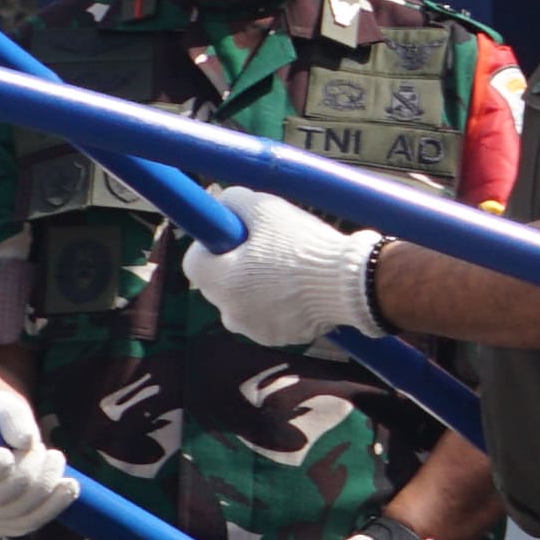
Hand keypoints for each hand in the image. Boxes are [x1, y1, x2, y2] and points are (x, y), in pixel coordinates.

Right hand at [0, 377, 84, 539]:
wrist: (0, 440)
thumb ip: (10, 416)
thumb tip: (27, 440)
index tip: (6, 454)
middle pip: (0, 494)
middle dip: (28, 465)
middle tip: (38, 446)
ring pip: (22, 508)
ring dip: (46, 478)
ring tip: (52, 456)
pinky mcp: (7, 526)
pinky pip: (33, 521)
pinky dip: (55, 503)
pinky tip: (69, 484)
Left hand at [186, 207, 381, 348]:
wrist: (346, 284)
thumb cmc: (301, 244)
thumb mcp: (264, 207)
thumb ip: (233, 201)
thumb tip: (223, 204)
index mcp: (219, 281)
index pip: (193, 262)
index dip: (211, 244)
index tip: (233, 233)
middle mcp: (229, 312)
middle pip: (219, 283)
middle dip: (233, 266)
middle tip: (264, 247)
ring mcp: (253, 329)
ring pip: (243, 301)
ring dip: (254, 287)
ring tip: (286, 268)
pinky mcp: (278, 339)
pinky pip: (267, 316)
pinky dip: (276, 304)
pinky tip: (299, 288)